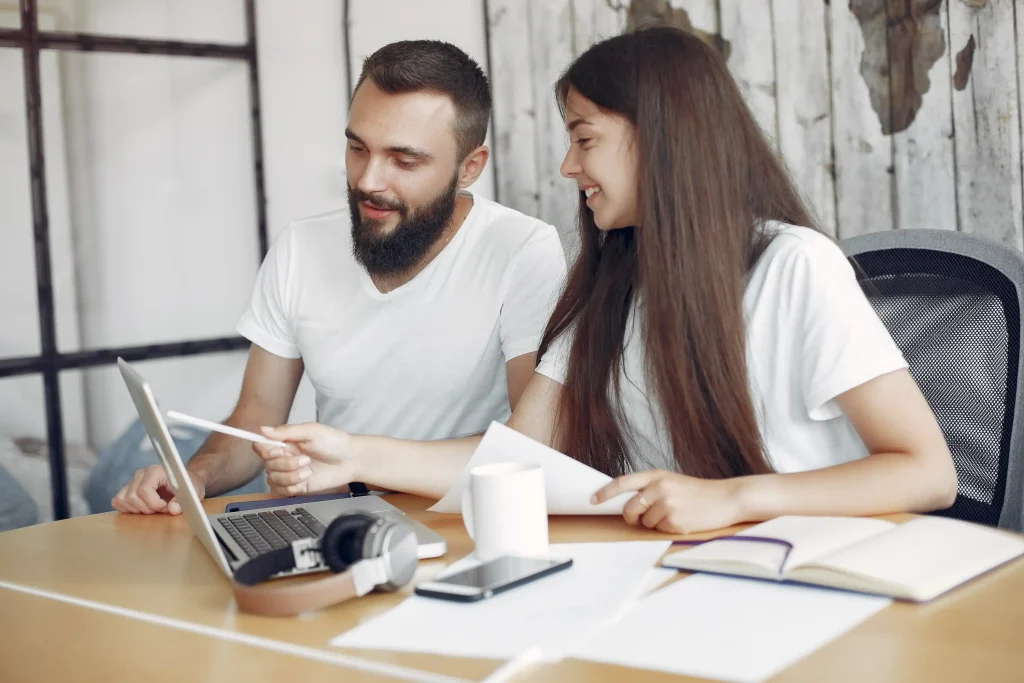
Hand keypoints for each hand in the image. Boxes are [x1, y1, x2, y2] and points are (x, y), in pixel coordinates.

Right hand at [111, 464, 204, 514]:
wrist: (185, 482)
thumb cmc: (189, 486)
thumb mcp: (192, 492)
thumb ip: (183, 501)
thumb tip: (172, 509)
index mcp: (156, 471)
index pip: (144, 490)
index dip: (154, 504)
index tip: (166, 508)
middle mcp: (142, 473)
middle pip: (132, 497)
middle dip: (147, 508)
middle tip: (162, 509)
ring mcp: (133, 481)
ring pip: (123, 500)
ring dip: (137, 510)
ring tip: (152, 508)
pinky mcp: (128, 489)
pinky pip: (117, 501)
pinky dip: (127, 509)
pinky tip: (142, 508)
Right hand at [254, 423, 359, 495]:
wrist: (350, 460)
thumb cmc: (334, 442)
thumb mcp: (311, 431)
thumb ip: (287, 432)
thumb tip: (263, 429)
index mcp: (285, 442)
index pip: (261, 447)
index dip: (266, 451)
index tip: (279, 451)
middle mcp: (284, 458)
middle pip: (267, 466)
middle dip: (286, 465)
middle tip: (306, 460)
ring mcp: (289, 473)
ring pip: (273, 480)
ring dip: (290, 477)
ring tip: (308, 471)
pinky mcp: (296, 487)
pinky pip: (280, 492)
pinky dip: (291, 488)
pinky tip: (304, 482)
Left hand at [592, 469, 742, 533]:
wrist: (727, 499)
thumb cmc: (698, 492)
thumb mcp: (672, 481)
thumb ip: (651, 488)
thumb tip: (628, 503)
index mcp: (657, 475)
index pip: (622, 482)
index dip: (605, 492)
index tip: (593, 499)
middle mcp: (659, 488)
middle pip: (629, 508)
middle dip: (631, 517)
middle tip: (640, 519)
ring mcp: (667, 504)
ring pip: (645, 522)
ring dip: (654, 523)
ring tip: (674, 514)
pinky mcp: (675, 521)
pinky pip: (659, 530)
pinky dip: (667, 529)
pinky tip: (682, 520)